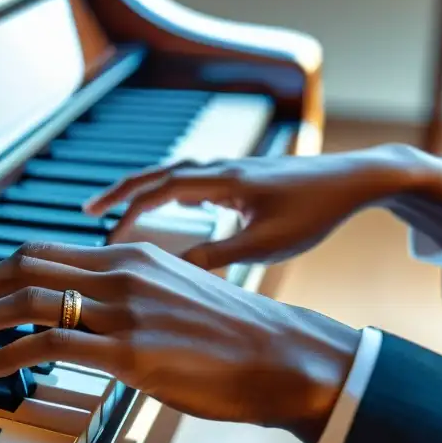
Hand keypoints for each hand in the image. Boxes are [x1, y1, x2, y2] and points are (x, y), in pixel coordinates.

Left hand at [0, 241, 360, 442]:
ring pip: (31, 298)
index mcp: (133, 255)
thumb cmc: (239, 335)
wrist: (286, 356)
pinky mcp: (130, 351)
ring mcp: (125, 309)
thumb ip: (134, 296)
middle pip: (26, 264)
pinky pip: (50, 344)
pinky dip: (8, 355)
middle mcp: (123, 271)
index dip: (0, 270)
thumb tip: (97, 316)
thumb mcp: (179, 296)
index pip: (45, 250)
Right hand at [84, 144, 441, 268]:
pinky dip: (171, 191)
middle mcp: (221, 169)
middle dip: (121, 192)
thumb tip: (174, 273)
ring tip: (117, 209)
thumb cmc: (314, 212)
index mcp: (224, 182)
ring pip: (173, 174)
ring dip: (143, 190)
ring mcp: (230, 170)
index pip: (162, 190)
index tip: (104, 230)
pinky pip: (193, 179)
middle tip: (88, 210)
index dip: (128, 208)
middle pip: (158, 175)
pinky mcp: (241, 177)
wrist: (353, 180)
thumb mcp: (266, 245)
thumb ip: (218, 257)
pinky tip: (174, 208)